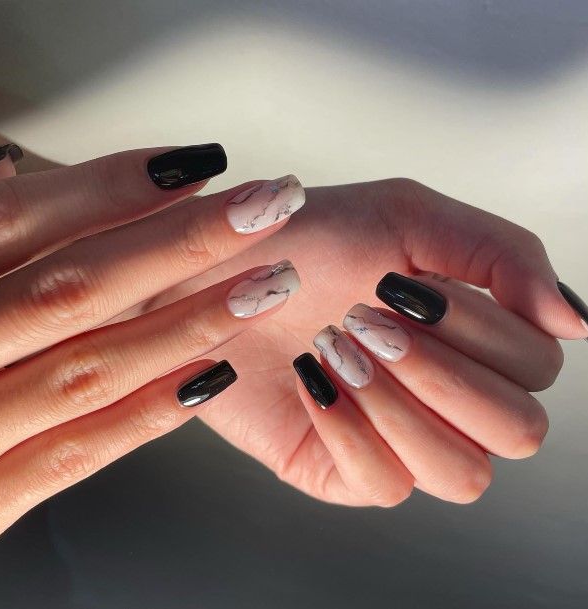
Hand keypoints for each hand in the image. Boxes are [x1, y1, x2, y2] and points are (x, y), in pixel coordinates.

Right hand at [0, 143, 307, 546]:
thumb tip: (7, 170)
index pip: (14, 218)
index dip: (113, 186)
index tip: (198, 163)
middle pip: (72, 283)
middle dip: (182, 242)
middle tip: (266, 206)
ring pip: (88, 365)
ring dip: (190, 321)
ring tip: (266, 283)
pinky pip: (74, 454)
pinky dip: (149, 412)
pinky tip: (215, 375)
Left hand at [158, 178, 585, 505]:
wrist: (216, 271)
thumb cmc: (307, 237)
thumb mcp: (409, 216)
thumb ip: (501, 254)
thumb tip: (576, 321)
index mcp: (472, 337)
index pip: (537, 365)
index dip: (479, 330)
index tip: (403, 286)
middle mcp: (445, 394)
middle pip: (518, 430)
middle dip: (444, 372)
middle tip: (369, 318)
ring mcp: (398, 437)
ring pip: (465, 474)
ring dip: (405, 407)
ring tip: (342, 348)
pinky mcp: (342, 468)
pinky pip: (384, 485)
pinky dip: (352, 431)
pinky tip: (313, 380)